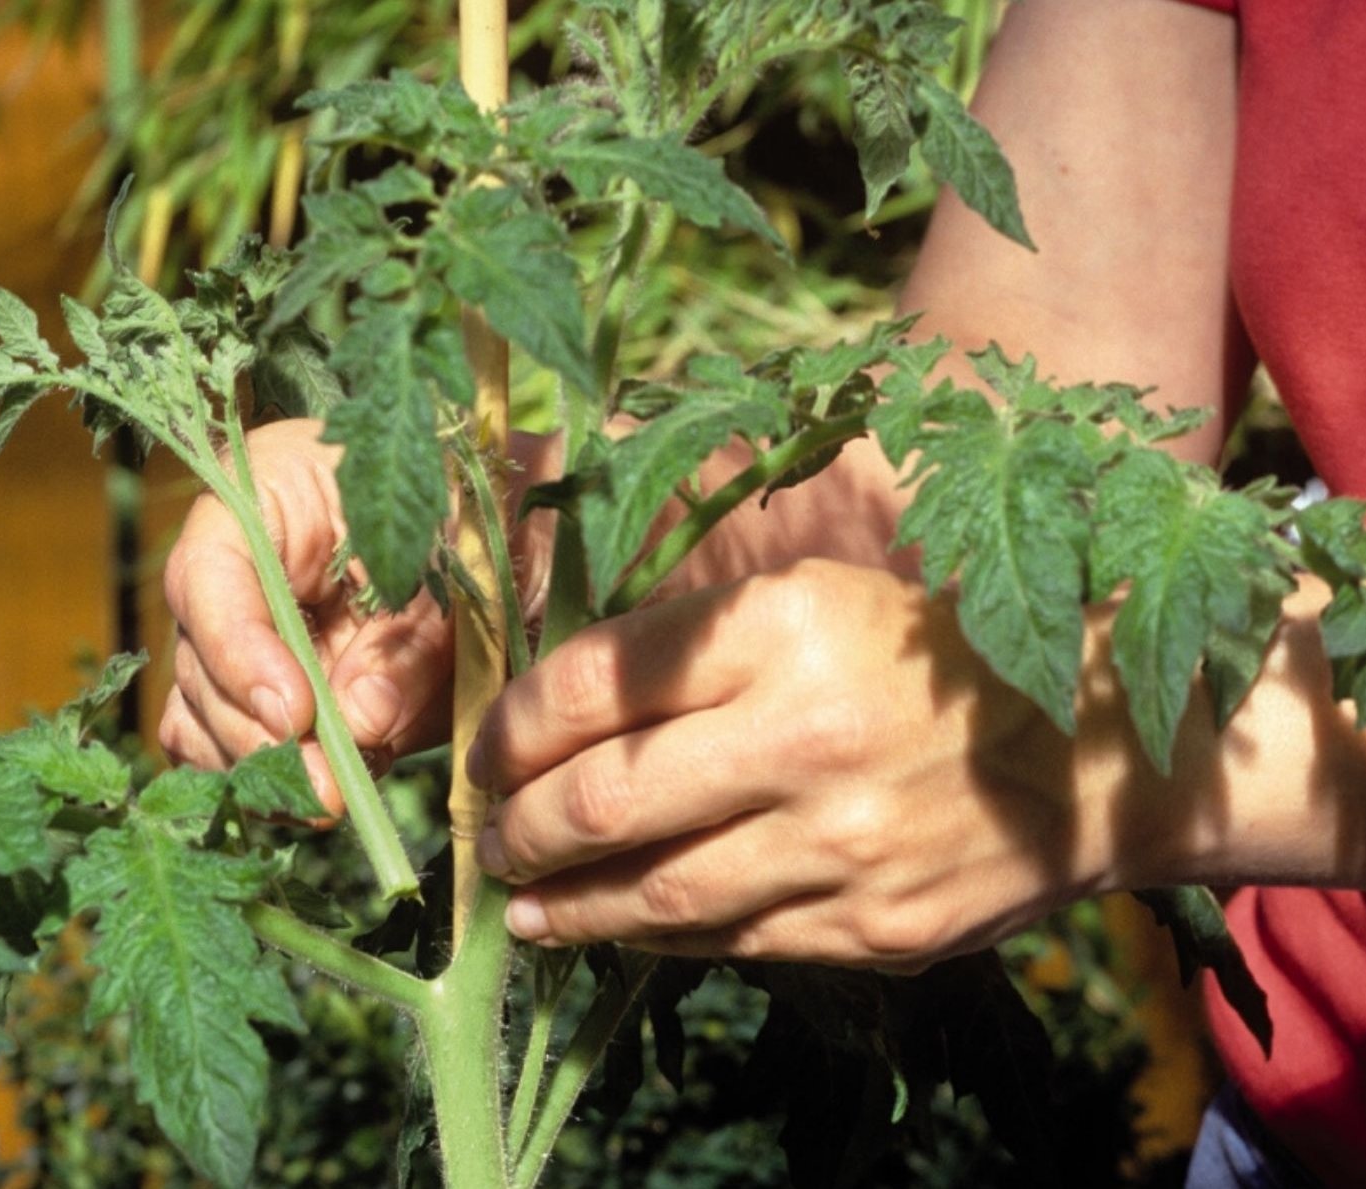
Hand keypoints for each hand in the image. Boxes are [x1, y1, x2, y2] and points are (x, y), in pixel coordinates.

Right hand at [159, 420, 455, 812]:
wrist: (501, 524)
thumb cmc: (472, 518)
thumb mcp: (455, 564)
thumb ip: (409, 640)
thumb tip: (360, 722)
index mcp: (263, 497)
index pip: (207, 577)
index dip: (238, 653)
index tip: (293, 713)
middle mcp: (232, 570)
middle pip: (198, 664)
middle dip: (259, 737)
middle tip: (326, 789)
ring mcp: (238, 636)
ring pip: (203, 721)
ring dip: (266, 770)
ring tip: (335, 796)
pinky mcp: (261, 692)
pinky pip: (234, 750)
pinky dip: (274, 782)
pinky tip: (329, 793)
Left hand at [467, 559, 1113, 971]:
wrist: (1088, 751)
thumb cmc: (918, 659)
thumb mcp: (807, 605)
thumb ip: (687, 651)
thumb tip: (551, 714)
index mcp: (782, 627)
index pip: (593, 683)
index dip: (511, 727)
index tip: (484, 751)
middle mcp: (806, 734)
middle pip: (601, 800)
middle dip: (515, 828)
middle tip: (488, 837)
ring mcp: (841, 843)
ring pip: (653, 895)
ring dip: (565, 904)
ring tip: (522, 903)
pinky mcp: (871, 927)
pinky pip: (726, 942)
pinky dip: (654, 937)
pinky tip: (615, 927)